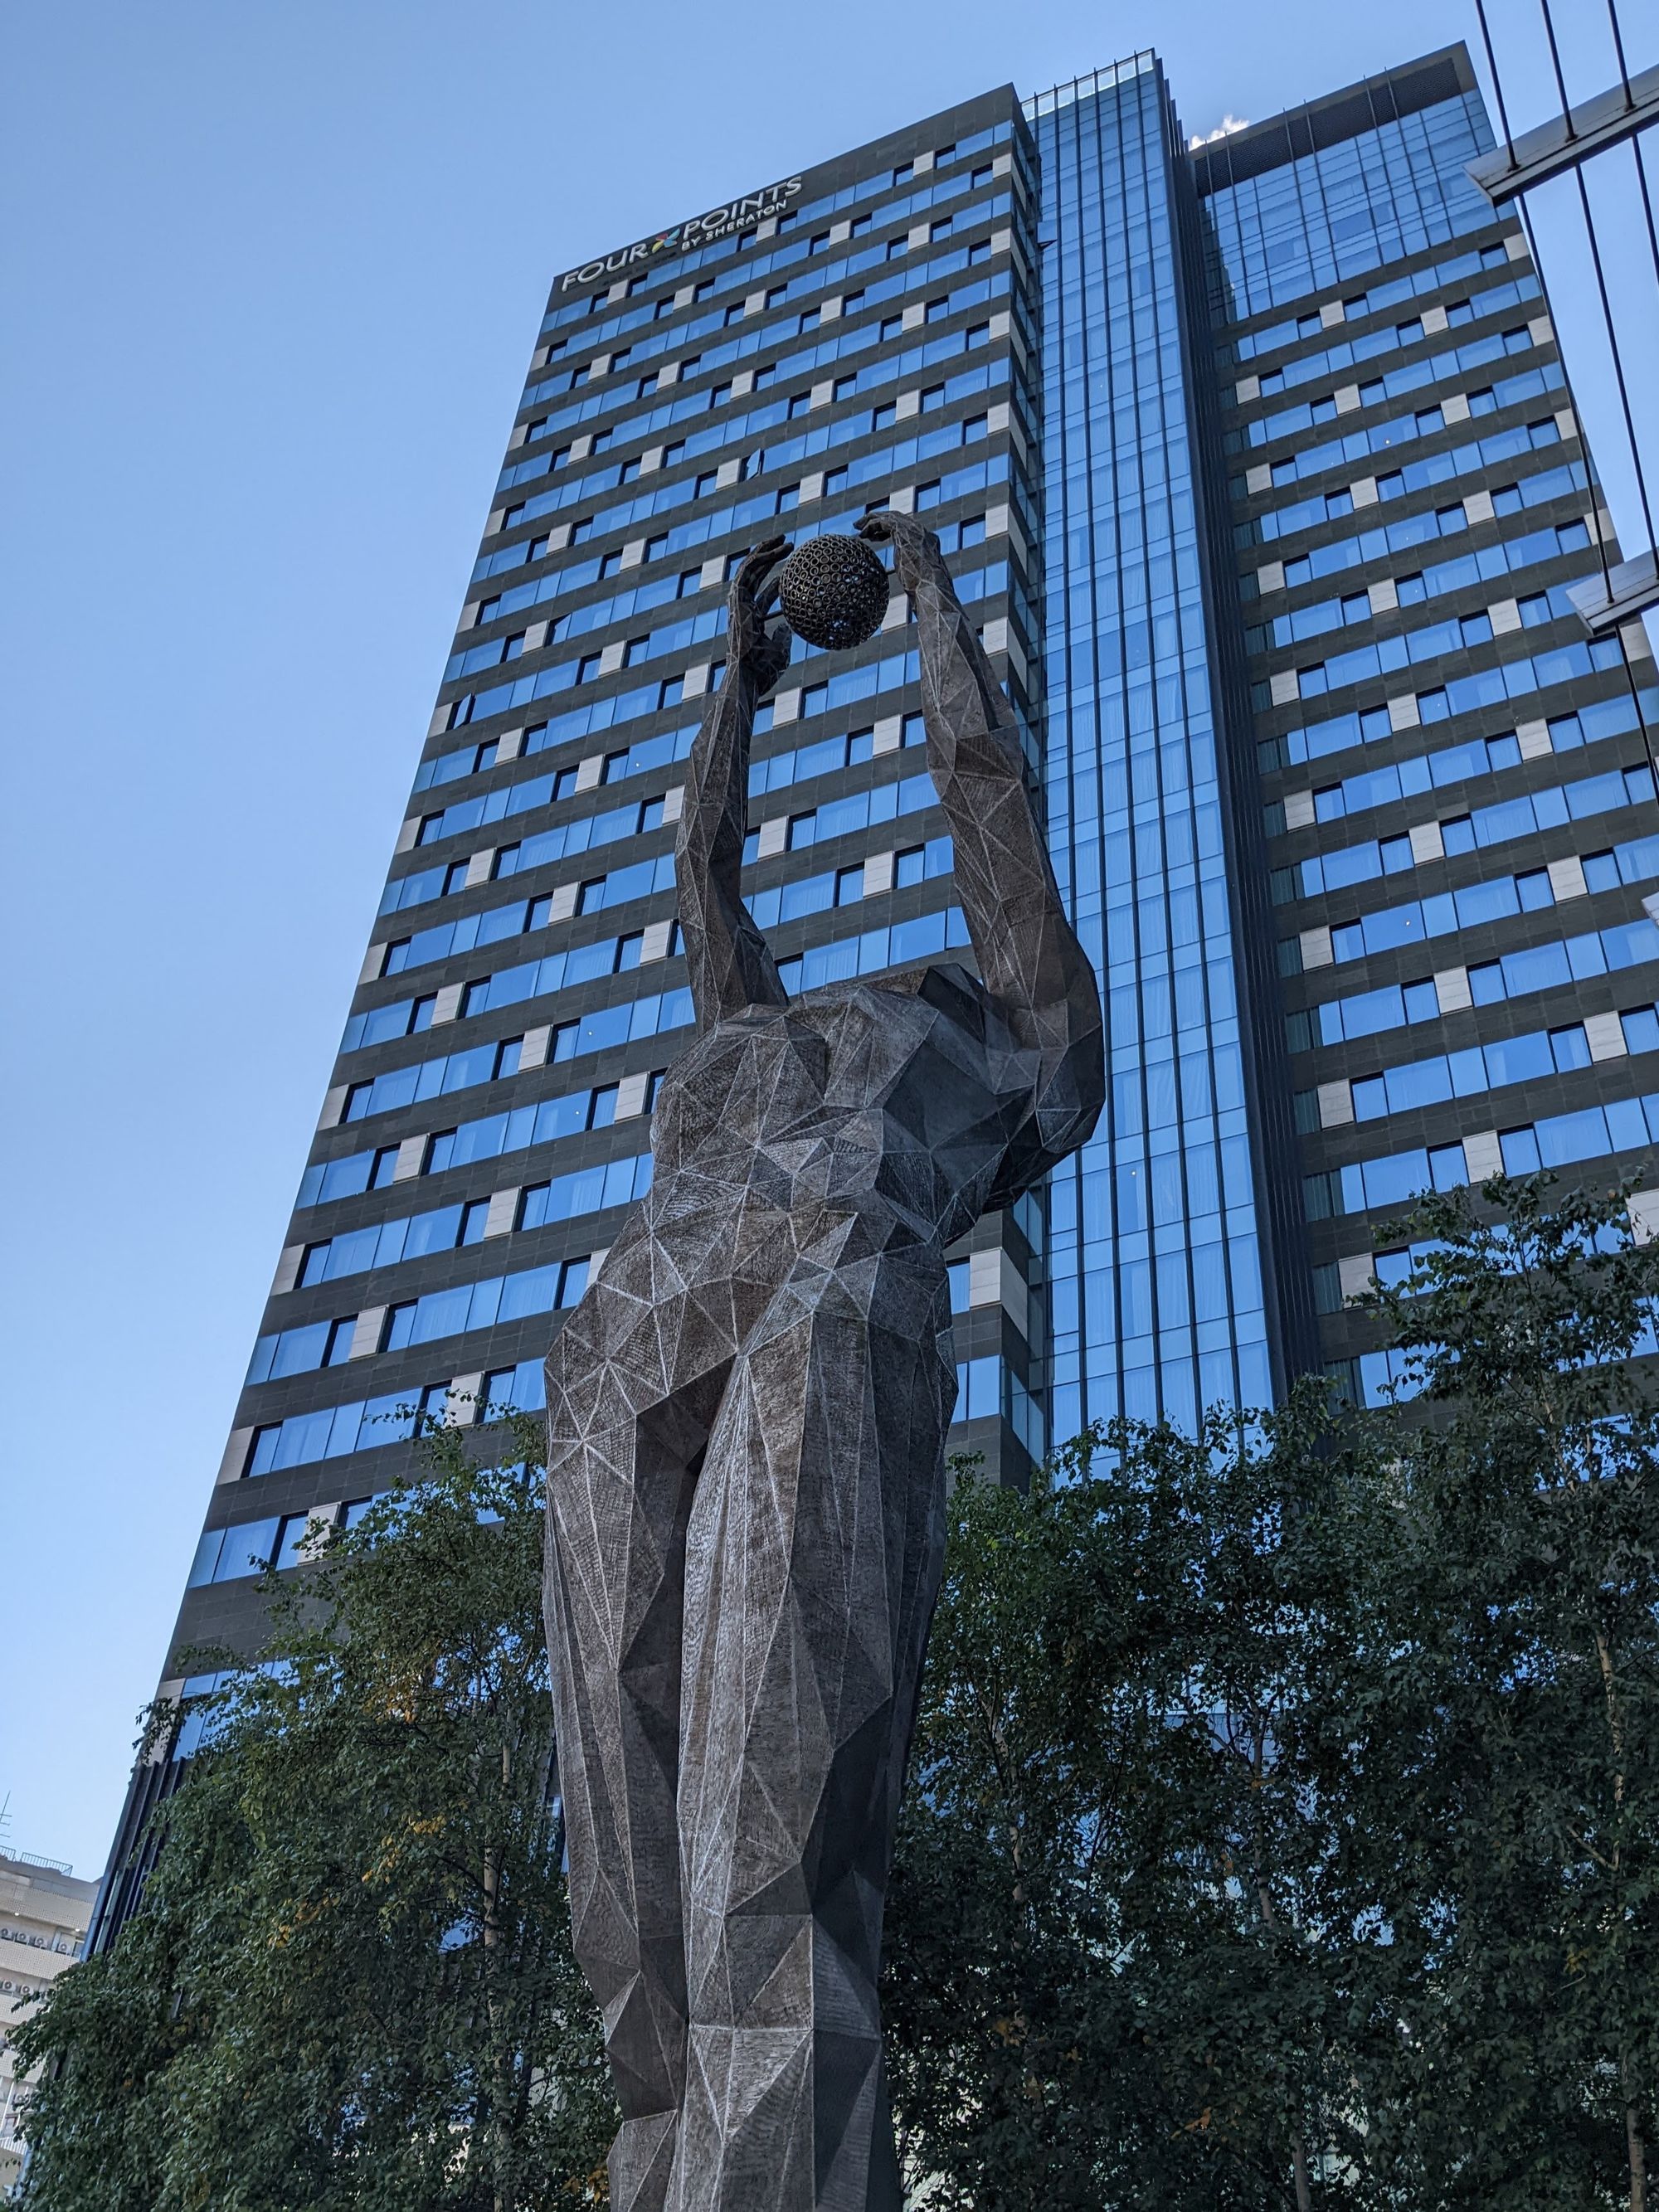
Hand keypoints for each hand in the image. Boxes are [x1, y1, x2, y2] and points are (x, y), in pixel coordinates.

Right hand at [725, 536, 793, 693]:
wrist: (748, 675)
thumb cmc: (764, 671)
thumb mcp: (780, 652)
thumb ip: (783, 637)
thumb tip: (787, 627)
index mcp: (752, 621)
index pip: (764, 597)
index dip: (777, 583)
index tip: (792, 572)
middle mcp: (743, 608)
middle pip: (757, 577)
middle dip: (771, 558)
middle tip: (788, 545)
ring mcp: (738, 603)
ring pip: (751, 568)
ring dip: (768, 551)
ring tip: (786, 540)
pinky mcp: (736, 598)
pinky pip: (748, 571)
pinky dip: (761, 557)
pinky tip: (776, 548)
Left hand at [857, 509, 942, 595]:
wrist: (931, 590)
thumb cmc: (925, 593)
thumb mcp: (919, 581)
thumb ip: (914, 577)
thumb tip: (912, 588)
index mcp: (928, 542)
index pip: (907, 528)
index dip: (889, 530)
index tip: (876, 538)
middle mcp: (922, 532)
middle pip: (897, 518)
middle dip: (879, 521)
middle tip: (864, 529)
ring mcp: (914, 530)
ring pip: (889, 517)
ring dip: (872, 521)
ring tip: (858, 528)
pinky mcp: (903, 532)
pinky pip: (883, 521)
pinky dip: (871, 525)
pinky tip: (862, 535)